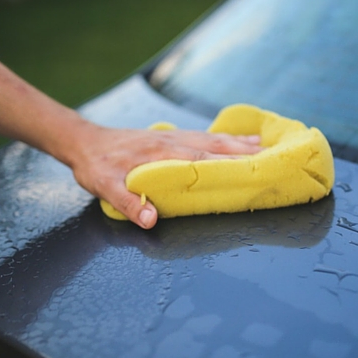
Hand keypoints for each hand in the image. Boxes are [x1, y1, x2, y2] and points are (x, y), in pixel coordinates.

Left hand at [59, 120, 262, 228]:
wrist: (84, 141)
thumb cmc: (95, 166)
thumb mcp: (104, 186)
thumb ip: (127, 203)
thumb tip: (151, 221)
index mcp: (161, 153)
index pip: (202, 159)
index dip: (229, 164)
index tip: (254, 169)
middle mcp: (172, 141)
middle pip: (215, 146)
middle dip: (245, 153)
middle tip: (273, 159)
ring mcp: (174, 137)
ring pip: (213, 139)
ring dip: (240, 143)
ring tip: (266, 147)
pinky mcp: (171, 137)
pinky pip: (205, 136)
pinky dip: (226, 138)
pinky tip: (239, 140)